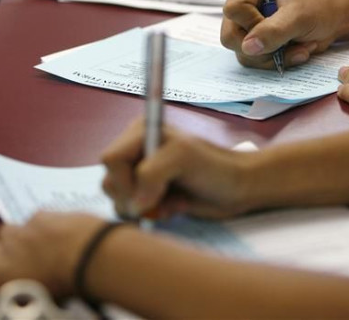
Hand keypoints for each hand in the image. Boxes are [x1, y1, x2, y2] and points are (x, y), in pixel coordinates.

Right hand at [0, 212, 103, 300]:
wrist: (89, 257)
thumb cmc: (66, 287)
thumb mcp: (35, 303)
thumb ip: (15, 298)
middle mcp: (2, 254)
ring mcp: (20, 232)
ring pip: (5, 230)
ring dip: (14, 237)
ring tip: (35, 246)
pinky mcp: (39, 216)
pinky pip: (34, 220)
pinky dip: (42, 226)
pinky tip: (59, 234)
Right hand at [101, 119, 251, 219]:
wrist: (238, 188)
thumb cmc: (215, 166)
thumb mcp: (183, 158)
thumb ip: (151, 174)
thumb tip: (134, 203)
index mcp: (141, 133)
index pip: (111, 159)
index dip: (125, 180)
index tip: (148, 190)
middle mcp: (137, 152)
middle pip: (111, 182)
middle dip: (134, 196)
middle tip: (162, 196)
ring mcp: (142, 175)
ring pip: (120, 200)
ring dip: (145, 208)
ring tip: (171, 201)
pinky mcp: (150, 195)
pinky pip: (134, 212)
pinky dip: (152, 215)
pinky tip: (174, 207)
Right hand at [221, 0, 340, 68]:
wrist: (333, 19)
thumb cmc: (319, 8)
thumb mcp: (299, 16)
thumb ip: (274, 30)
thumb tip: (247, 47)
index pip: (233, 9)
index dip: (252, 23)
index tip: (277, 23)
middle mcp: (243, 5)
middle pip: (230, 36)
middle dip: (263, 46)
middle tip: (287, 41)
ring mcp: (246, 25)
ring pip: (242, 52)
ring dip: (274, 56)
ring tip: (299, 47)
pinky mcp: (254, 42)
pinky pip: (254, 60)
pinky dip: (276, 61)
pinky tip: (296, 51)